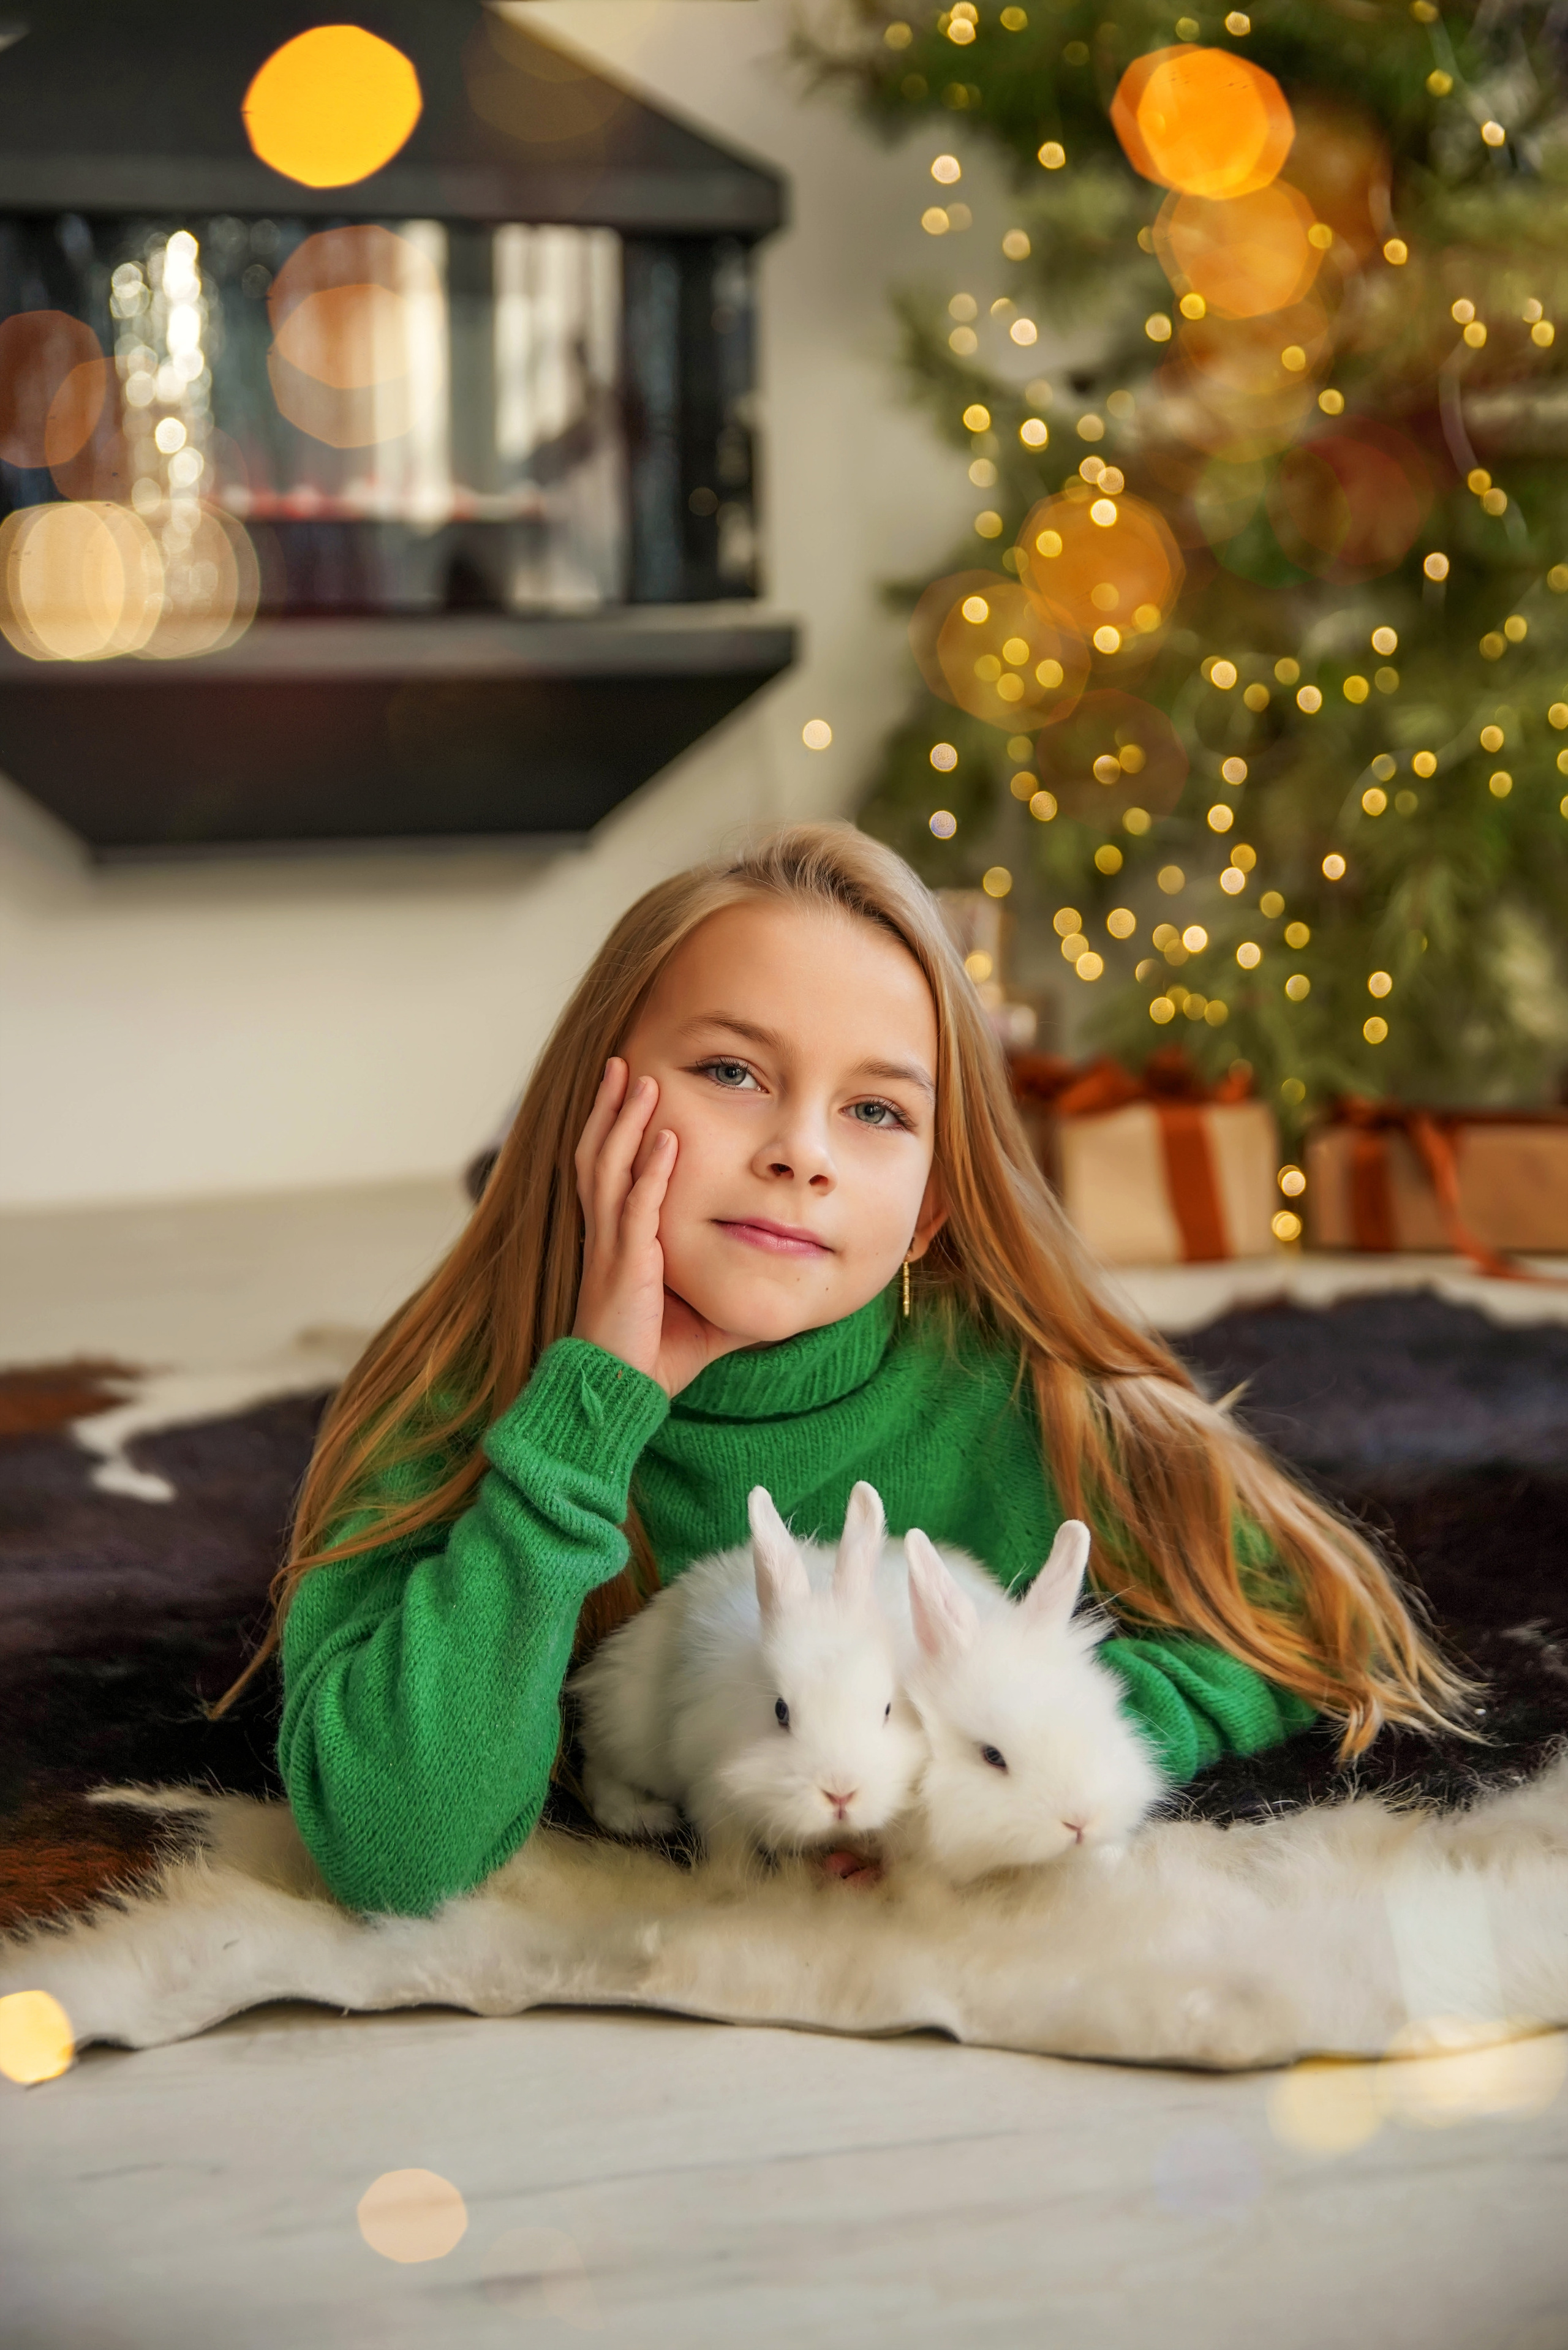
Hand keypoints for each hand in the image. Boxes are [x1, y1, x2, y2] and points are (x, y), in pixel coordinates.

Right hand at [571, 1058, 743, 1397]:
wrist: (619, 1394)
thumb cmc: (656, 1356)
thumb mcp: (704, 1310)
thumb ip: (731, 1284)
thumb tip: (777, 1278)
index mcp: (618, 1240)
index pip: (610, 1170)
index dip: (614, 1129)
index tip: (629, 1091)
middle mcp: (607, 1236)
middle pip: (599, 1154)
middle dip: (610, 1108)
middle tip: (620, 1064)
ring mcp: (611, 1248)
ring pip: (610, 1168)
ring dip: (626, 1122)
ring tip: (639, 1080)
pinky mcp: (625, 1267)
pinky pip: (637, 1209)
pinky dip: (653, 1173)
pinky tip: (668, 1141)